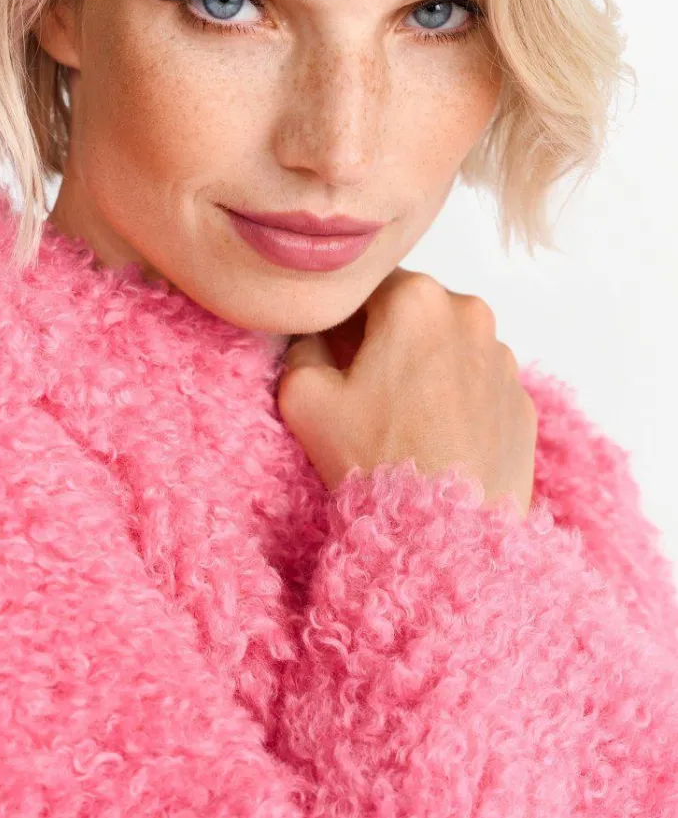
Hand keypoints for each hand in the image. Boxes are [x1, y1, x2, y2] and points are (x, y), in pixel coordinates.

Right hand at [276, 267, 537, 515]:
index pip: (365, 287)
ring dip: (424, 367)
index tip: (331, 356)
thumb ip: (300, 346)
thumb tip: (314, 338)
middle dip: (386, 340)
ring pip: (448, 347)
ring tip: (400, 420)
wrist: (444, 535)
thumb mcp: (304, 396)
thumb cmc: (374, 459)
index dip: (340, 320)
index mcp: (416, 298)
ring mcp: (504, 359)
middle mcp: (471, 314)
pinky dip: (456, 400)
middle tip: (362, 390)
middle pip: (412, 313)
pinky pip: (478, 386)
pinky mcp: (522, 402)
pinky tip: (433, 438)